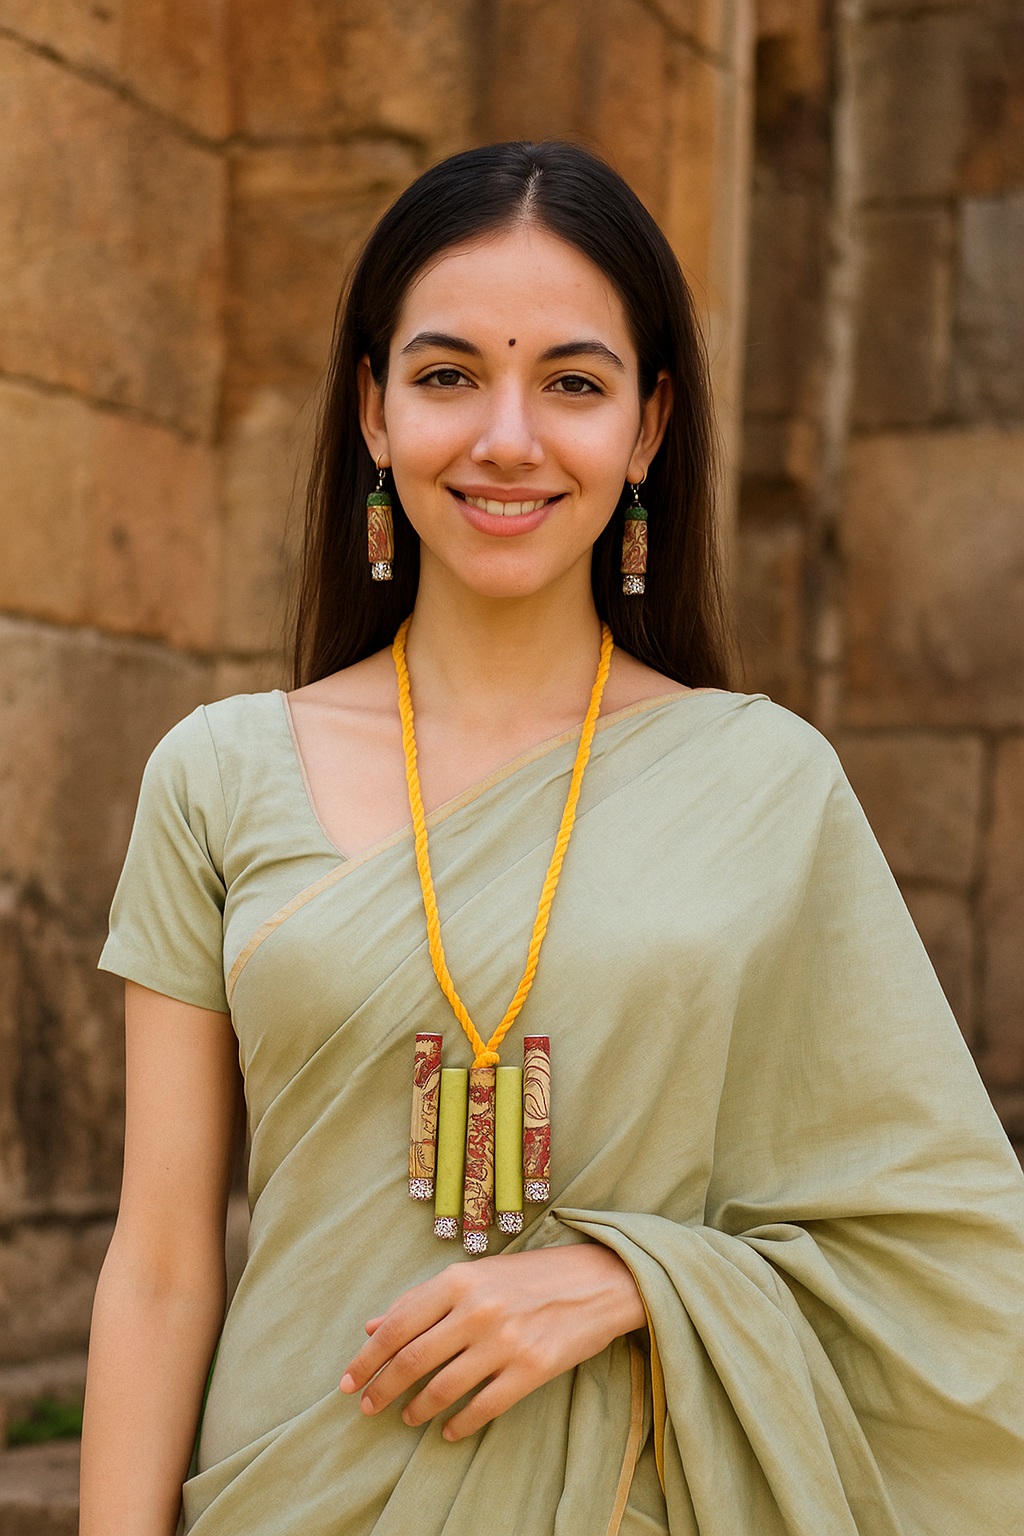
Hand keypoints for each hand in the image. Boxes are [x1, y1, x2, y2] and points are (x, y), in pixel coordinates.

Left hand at [339, 1243, 644, 1440]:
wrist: (599, 1281)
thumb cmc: (531, 1276)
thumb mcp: (476, 1275)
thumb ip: (423, 1300)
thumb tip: (374, 1326)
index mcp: (460, 1280)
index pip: (397, 1326)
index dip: (367, 1359)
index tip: (348, 1381)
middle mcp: (478, 1309)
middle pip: (412, 1360)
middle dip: (382, 1389)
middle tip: (366, 1407)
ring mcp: (505, 1341)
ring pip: (443, 1388)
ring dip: (417, 1409)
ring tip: (408, 1417)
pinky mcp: (532, 1369)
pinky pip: (483, 1407)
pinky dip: (459, 1424)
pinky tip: (449, 1430)